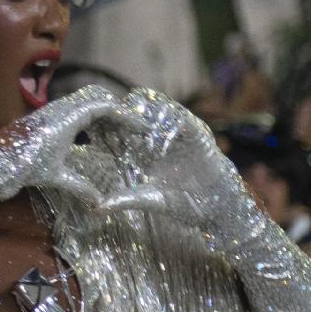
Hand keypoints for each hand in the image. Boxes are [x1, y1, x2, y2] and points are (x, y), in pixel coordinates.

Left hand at [0, 87, 143, 207]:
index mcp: (68, 118)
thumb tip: (102, 204)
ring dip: (103, 115)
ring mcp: (52, 110)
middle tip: (132, 130)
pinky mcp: (45, 116)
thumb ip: (81, 187)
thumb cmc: (24, 165)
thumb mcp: (56, 176)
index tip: (140, 128)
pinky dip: (89, 118)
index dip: (125, 117)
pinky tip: (93, 136)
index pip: (104, 107)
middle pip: (97, 100)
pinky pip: (74, 109)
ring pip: (85, 103)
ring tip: (116, 133)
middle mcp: (61, 108)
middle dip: (117, 114)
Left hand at [104, 90, 256, 242]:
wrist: (214, 203)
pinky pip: (179, 115)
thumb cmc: (180, 203)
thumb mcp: (149, 200)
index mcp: (138, 147)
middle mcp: (154, 134)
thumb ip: (125, 200)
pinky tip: (160, 140)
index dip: (106, 126)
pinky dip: (168, 122)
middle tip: (114, 128)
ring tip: (138, 133)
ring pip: (153, 104)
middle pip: (132, 107)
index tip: (96, 135)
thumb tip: (98, 208)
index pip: (116, 125)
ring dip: (144, 114)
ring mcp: (173, 128)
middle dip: (122, 114)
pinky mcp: (193, 130)